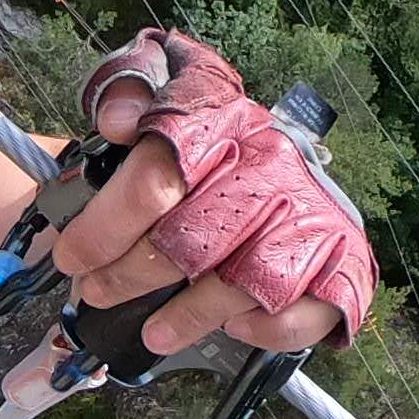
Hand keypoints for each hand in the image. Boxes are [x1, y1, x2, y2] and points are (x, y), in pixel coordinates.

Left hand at [43, 29, 373, 361]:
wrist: (276, 153)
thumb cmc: (204, 131)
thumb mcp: (163, 86)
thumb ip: (128, 87)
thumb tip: (115, 120)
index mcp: (226, 121)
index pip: (159, 177)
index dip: (106, 225)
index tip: (72, 256)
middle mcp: (274, 166)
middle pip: (193, 239)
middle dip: (130, 276)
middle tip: (98, 292)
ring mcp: (313, 216)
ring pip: (245, 282)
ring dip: (189, 315)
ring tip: (152, 332)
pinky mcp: (345, 262)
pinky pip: (308, 311)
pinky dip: (269, 327)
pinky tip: (234, 326)